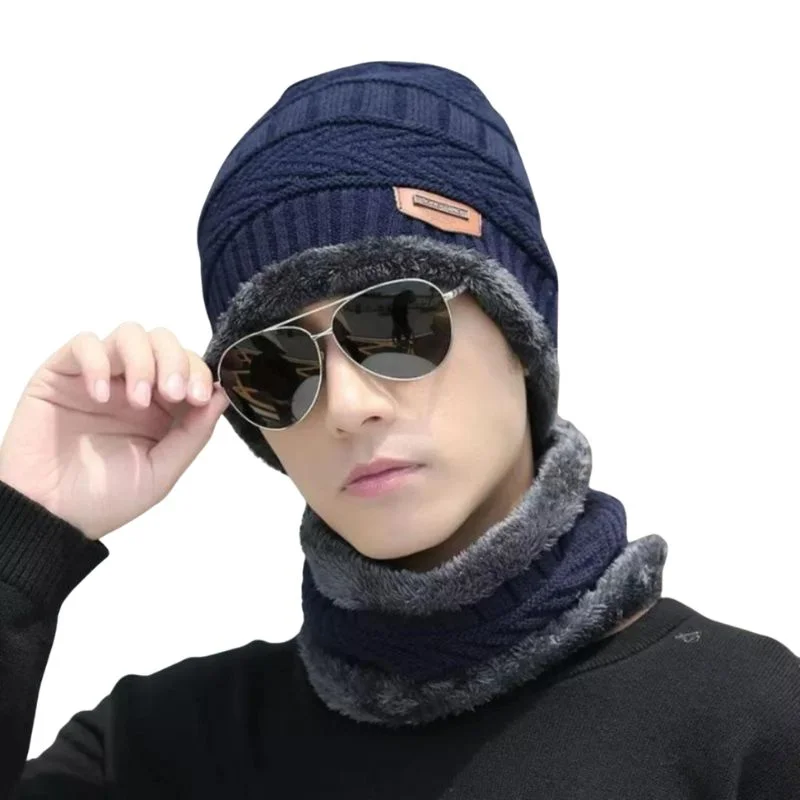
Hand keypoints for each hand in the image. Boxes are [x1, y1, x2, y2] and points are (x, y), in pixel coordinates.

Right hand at [0, 323, 229, 540]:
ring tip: (138, 400)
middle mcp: (133, 384)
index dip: (200, 374)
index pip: (189, 367)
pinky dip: (98, 362)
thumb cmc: (105, 499)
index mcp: (162, 407)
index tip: (199, 398)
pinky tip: (101, 396)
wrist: (50, 517)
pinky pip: (84, 344)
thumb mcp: (162, 471)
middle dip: (176, 362)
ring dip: (143, 360)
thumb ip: (194, 434)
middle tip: (173, 394)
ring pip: (130, 334)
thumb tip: (223, 395)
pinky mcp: (62, 374)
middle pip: (164, 341)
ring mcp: (100, 376)